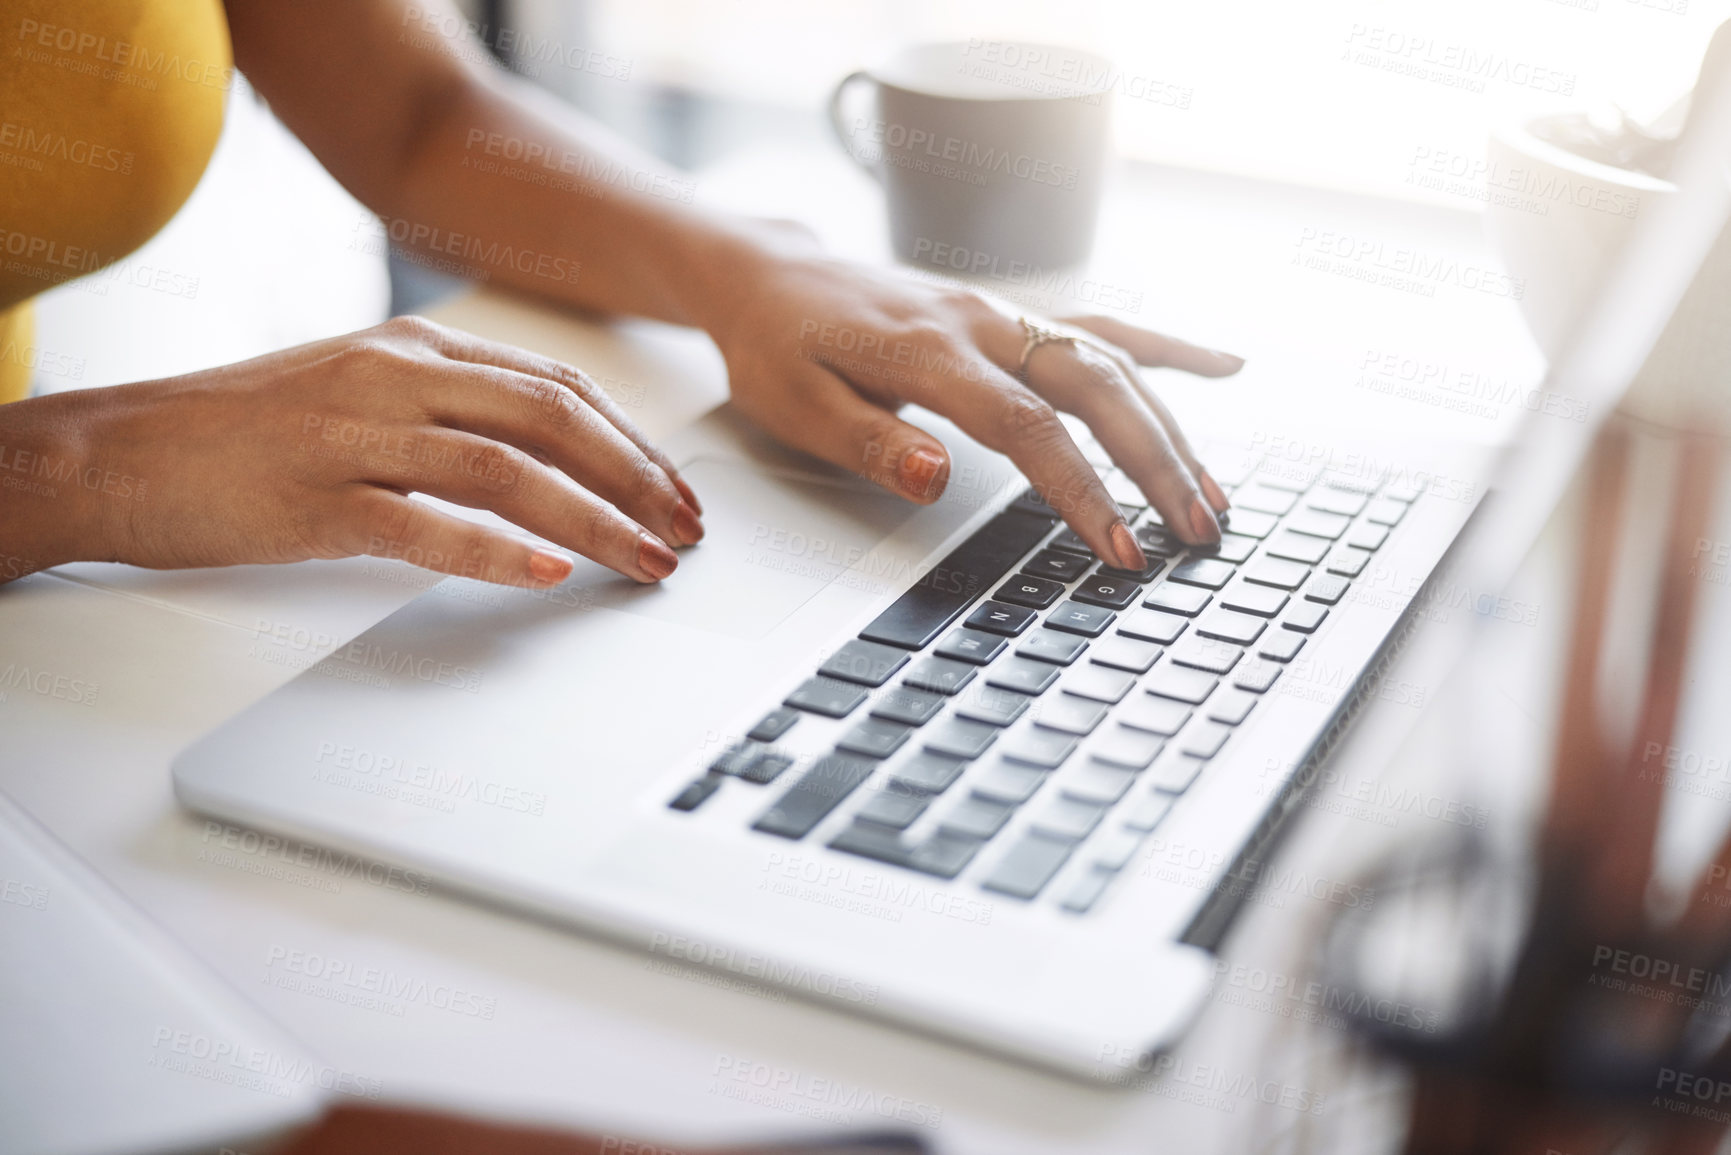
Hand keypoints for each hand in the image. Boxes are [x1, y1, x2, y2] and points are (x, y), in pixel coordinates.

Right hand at [0, 316, 702, 585]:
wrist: (117, 451)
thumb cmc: (241, 431)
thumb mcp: (356, 391)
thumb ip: (444, 408)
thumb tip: (542, 453)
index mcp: (413, 350)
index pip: (554, 388)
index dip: (630, 442)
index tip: (674, 491)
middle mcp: (394, 378)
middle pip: (550, 419)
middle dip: (634, 479)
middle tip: (684, 533)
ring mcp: (355, 435)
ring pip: (505, 469)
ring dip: (591, 519)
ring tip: (644, 563)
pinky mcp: (315, 498)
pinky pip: (421, 522)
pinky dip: (491, 550)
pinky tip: (546, 573)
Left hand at [697, 246, 1241, 570]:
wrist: (769, 275)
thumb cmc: (777, 346)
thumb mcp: (796, 405)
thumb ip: (869, 441)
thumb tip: (938, 477)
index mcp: (928, 352)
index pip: (1026, 427)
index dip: (1081, 488)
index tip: (1119, 546)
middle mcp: (979, 324)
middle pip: (1094, 388)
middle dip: (1156, 463)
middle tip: (1195, 532)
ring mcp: (1002, 314)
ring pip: (1111, 362)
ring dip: (1171, 426)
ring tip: (1215, 494)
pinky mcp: (1010, 316)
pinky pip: (1101, 324)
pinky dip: (1165, 347)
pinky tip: (1222, 367)